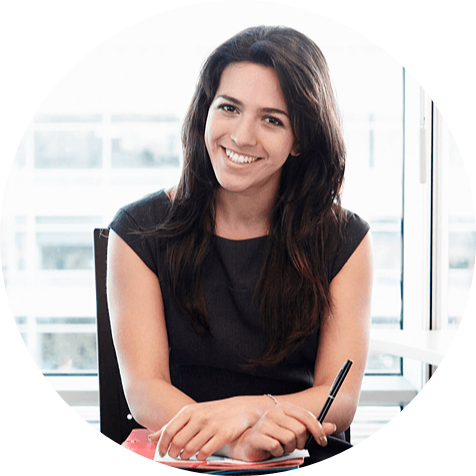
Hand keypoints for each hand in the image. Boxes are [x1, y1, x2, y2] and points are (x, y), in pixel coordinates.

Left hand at [148, 397, 267, 460]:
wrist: (240, 409)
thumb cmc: (212, 412)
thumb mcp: (192, 414)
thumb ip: (172, 426)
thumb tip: (152, 438)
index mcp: (189, 411)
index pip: (169, 430)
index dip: (162, 445)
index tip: (161, 453)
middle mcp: (199, 417)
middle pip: (178, 442)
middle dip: (173, 454)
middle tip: (174, 456)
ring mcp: (211, 426)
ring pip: (190, 449)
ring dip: (185, 456)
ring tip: (186, 456)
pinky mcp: (223, 435)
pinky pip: (205, 452)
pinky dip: (199, 457)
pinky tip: (200, 455)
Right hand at [229, 402, 336, 461]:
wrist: (249, 444)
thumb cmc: (274, 437)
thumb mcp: (295, 431)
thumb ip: (313, 429)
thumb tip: (332, 426)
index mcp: (284, 407)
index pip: (306, 416)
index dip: (318, 430)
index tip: (323, 441)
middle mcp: (274, 412)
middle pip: (299, 430)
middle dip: (300, 442)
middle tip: (294, 445)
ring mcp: (264, 423)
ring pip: (289, 439)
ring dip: (288, 448)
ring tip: (282, 446)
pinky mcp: (257, 436)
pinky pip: (277, 447)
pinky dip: (278, 452)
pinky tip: (273, 449)